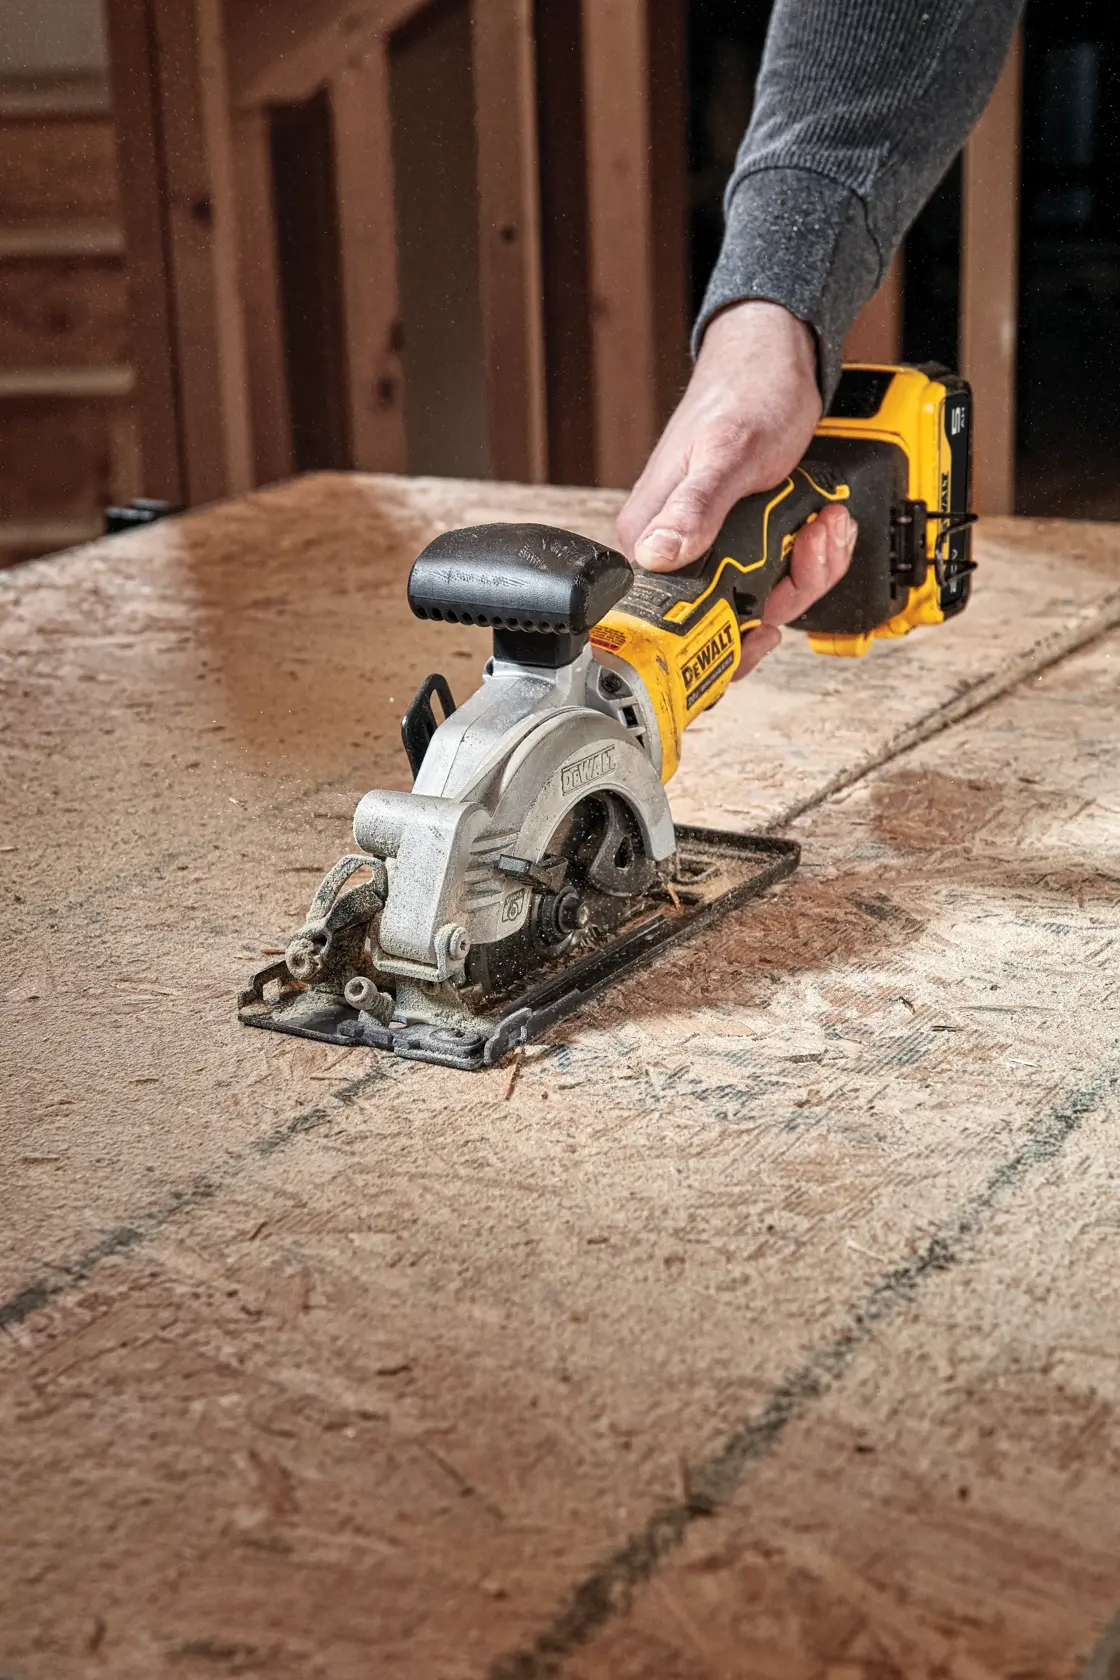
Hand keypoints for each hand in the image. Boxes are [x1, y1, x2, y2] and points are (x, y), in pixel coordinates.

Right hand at [616, 299, 856, 679]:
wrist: (777, 360)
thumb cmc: (744, 394)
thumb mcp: (726, 453)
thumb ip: (694, 507)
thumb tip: (657, 556)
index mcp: (648, 539)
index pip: (675, 625)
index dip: (729, 633)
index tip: (768, 614)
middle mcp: (673, 551)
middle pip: (729, 620)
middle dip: (785, 590)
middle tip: (811, 542)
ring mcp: (712, 548)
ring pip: (764, 600)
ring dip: (809, 568)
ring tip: (824, 523)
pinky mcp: (744, 544)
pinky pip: (780, 576)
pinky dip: (814, 555)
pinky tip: (823, 521)